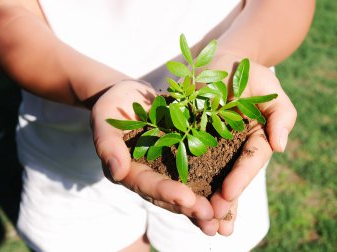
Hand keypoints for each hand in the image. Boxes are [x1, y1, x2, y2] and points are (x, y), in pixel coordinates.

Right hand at [91, 80, 214, 232]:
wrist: (131, 96)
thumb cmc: (113, 106)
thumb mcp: (104, 120)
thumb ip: (107, 145)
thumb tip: (117, 172)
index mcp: (130, 171)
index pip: (147, 184)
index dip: (166, 192)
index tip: (186, 198)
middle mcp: (150, 175)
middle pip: (169, 195)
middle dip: (189, 206)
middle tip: (210, 215)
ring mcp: (168, 168)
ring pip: (186, 190)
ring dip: (204, 203)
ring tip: (224, 215)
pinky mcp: (184, 157)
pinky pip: (200, 172)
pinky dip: (214, 184)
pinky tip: (232, 194)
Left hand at [197, 53, 296, 234]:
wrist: (222, 61)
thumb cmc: (251, 76)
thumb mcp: (272, 92)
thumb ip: (281, 117)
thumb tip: (281, 147)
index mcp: (254, 140)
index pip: (250, 162)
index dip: (241, 178)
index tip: (228, 194)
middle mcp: (232, 147)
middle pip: (228, 175)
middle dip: (221, 198)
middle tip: (211, 219)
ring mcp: (209, 142)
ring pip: (206, 172)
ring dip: (201, 195)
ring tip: (195, 217)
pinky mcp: (187, 134)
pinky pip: (182, 154)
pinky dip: (180, 174)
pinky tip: (173, 193)